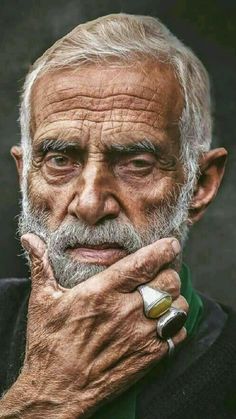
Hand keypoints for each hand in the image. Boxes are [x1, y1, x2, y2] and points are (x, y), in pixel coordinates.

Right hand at [0, 234, 187, 417]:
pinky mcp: (149, 357)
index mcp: (101, 292)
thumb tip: (30, 239)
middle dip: (169, 273)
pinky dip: (176, 325)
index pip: (143, 263)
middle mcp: (125, 311)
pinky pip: (178, 333)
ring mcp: (140, 335)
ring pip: (178, 306)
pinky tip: (162, 324)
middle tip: (162, 274)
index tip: (170, 244)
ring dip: (174, 299)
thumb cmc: (49, 345)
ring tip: (163, 299)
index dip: (163, 250)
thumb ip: (41, 265)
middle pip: (168, 281)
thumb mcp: (42, 301)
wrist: (56, 392)